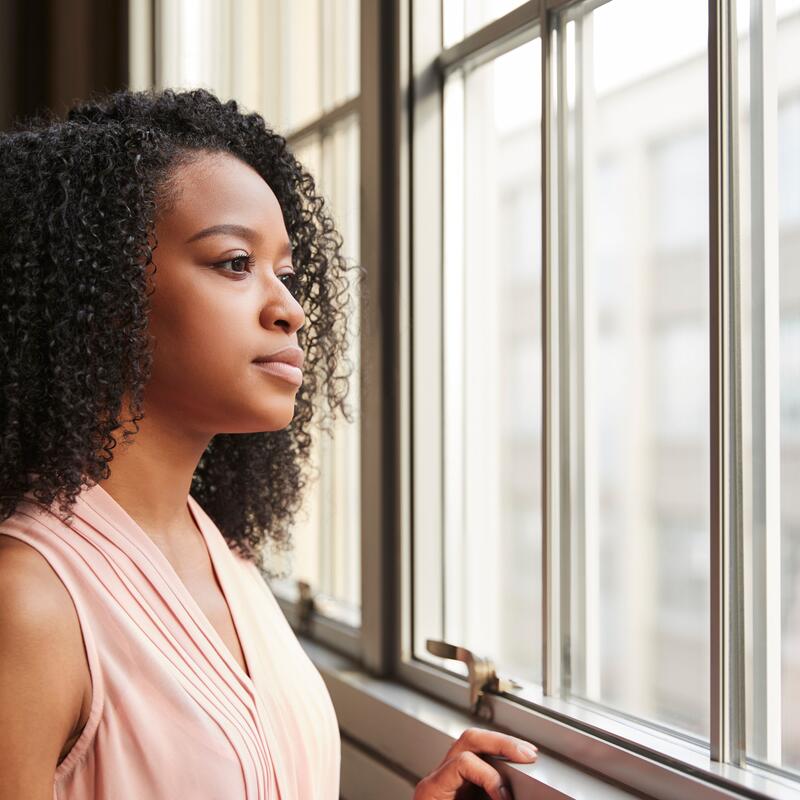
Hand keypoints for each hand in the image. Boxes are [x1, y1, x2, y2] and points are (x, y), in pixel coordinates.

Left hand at [412, 726, 537, 799]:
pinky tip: (513, 766)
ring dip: (501, 746)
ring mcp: (446, 779)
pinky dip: (497, 761)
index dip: (490, 777)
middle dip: (500, 743)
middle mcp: (437, 777)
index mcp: (432, 790)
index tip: (504, 798)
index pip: (464, 763)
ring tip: (524, 754)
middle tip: (526, 755)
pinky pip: (476, 761)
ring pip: (473, 746)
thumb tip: (504, 797)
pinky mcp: (456, 787)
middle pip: (469, 741)